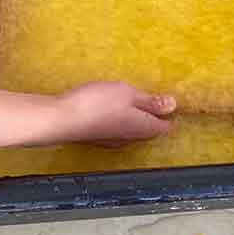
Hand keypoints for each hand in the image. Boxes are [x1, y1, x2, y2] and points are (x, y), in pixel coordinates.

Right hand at [37, 81, 175, 146]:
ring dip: (134, 115)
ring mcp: (112, 140)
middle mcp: (130, 139)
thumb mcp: (128, 94)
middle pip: (149, 129)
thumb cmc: (98, 103)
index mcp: (142, 129)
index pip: (165, 127)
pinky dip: (118, 117)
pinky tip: (110, 105)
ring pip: (132, 129)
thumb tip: (174, 106)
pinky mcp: (97, 138)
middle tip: (148, 93)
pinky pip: (116, 128)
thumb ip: (150, 101)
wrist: (60, 119)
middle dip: (152, 114)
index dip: (169, 114)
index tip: (167, 99)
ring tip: (128, 97)